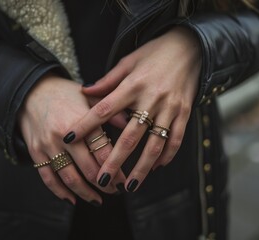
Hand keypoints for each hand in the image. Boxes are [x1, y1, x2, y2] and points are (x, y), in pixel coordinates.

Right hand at [18, 73, 125, 204]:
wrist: (31, 91)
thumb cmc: (65, 94)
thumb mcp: (89, 96)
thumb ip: (109, 111)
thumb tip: (131, 123)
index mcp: (81, 121)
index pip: (103, 152)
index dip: (116, 170)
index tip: (125, 180)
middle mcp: (65, 136)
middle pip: (88, 169)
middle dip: (105, 184)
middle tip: (115, 191)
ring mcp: (48, 145)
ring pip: (69, 178)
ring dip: (86, 193)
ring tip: (98, 200)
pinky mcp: (36, 152)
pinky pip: (48, 178)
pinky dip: (60, 192)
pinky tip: (72, 199)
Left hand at [63, 27, 200, 191]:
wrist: (189, 47)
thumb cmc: (154, 53)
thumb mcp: (129, 61)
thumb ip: (108, 80)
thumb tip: (86, 91)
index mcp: (133, 85)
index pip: (104, 109)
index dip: (85, 125)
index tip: (69, 139)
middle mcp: (151, 99)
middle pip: (131, 136)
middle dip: (116, 160)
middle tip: (103, 180)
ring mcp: (170, 108)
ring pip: (155, 144)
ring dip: (142, 168)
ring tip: (130, 186)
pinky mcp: (185, 113)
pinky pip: (176, 139)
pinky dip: (167, 156)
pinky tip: (156, 168)